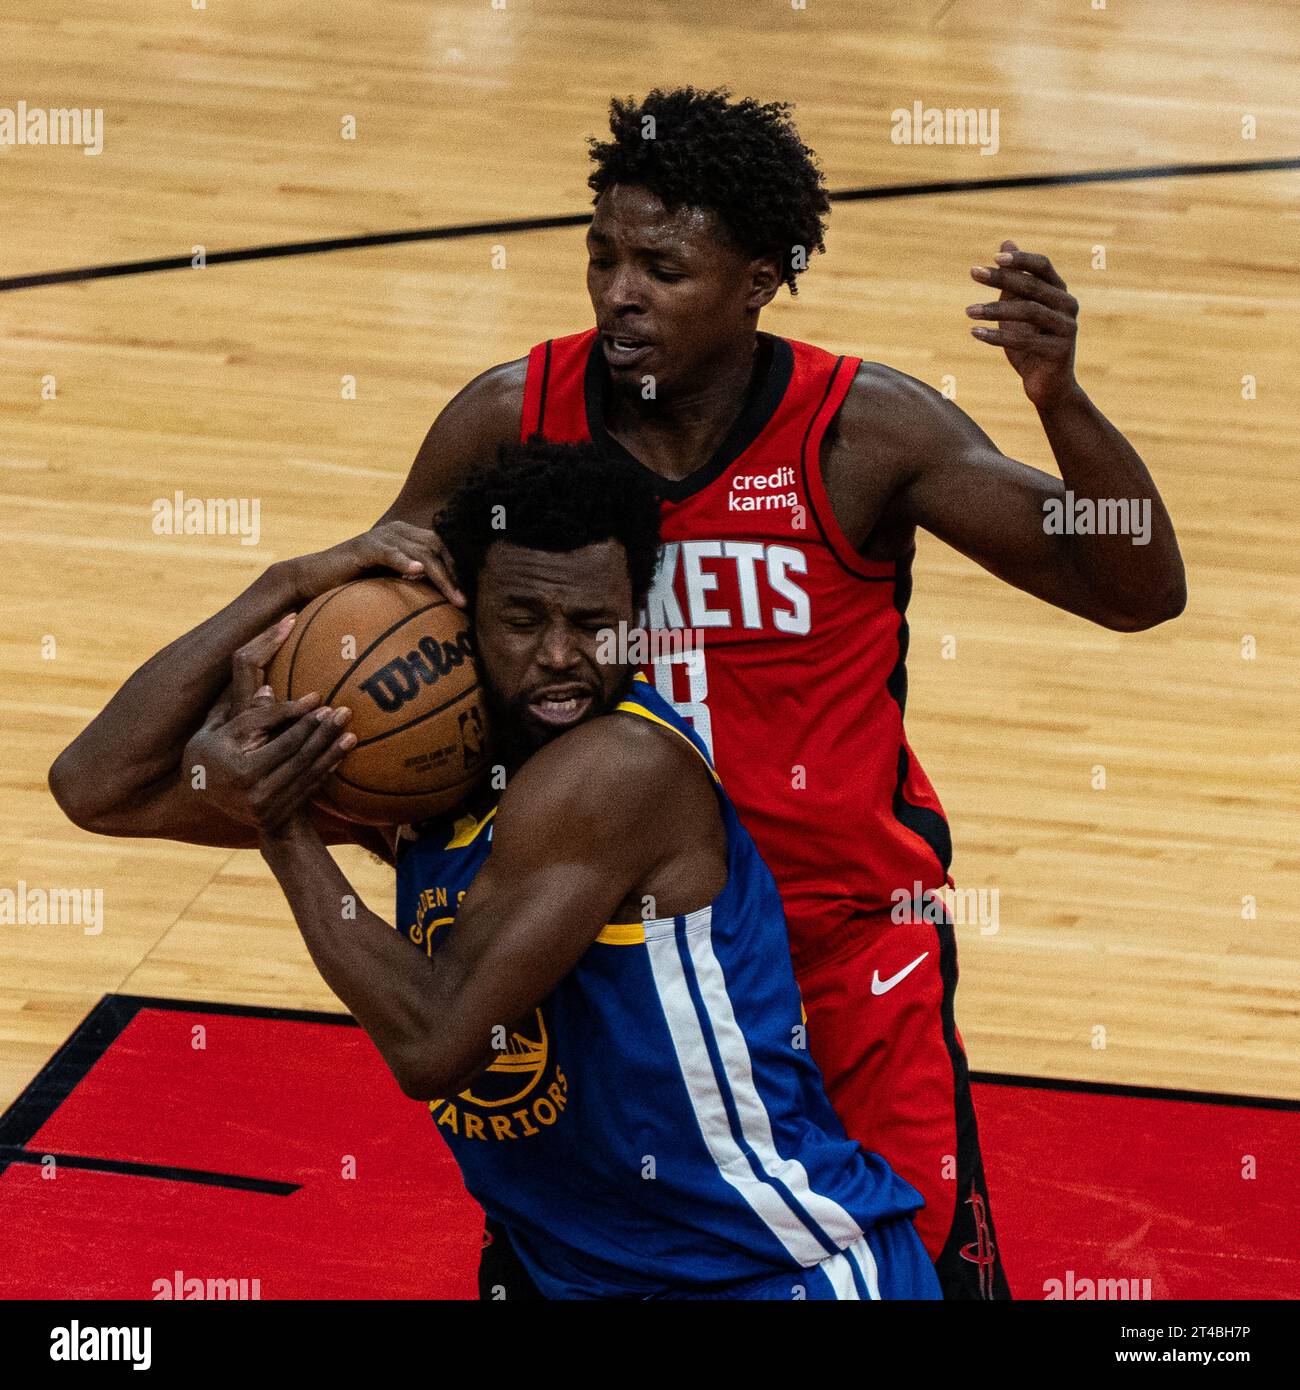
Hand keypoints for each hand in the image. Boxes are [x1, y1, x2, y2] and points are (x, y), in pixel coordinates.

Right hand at [182, 617, 355, 832]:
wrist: (198, 798)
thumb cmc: (208, 754)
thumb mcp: (218, 730)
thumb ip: (248, 714)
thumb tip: (270, 688)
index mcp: (241, 772)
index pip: (284, 743)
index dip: (305, 722)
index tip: (322, 702)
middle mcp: (255, 795)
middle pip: (301, 759)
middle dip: (325, 734)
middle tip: (345, 713)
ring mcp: (267, 810)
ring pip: (307, 776)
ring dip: (332, 754)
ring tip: (351, 734)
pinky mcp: (275, 818)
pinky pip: (306, 791)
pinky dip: (324, 772)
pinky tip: (339, 756)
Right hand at [287, 520, 463, 606]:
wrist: (314, 578)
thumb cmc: (353, 584)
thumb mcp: (389, 582)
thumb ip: (412, 583)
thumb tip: (443, 604)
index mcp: (407, 536)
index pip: (443, 547)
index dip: (458, 569)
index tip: (468, 595)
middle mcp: (398, 531)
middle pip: (438, 547)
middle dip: (455, 574)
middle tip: (464, 602)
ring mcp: (382, 537)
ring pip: (421, 552)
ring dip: (440, 576)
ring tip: (452, 597)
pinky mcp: (365, 547)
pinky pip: (390, 552)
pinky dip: (405, 561)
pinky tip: (417, 572)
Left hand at [967, 241, 1079, 408]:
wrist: (1048, 386)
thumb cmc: (1031, 346)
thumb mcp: (1018, 310)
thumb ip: (1013, 281)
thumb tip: (1005, 241)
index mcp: (1060, 292)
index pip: (1043, 266)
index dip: (1020, 259)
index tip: (994, 257)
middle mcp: (1068, 306)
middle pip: (1032, 286)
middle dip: (1001, 278)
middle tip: (973, 272)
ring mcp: (1066, 328)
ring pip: (1028, 312)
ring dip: (994, 309)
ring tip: (967, 311)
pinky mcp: (1059, 351)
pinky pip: (1024, 341)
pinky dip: (997, 337)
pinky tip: (975, 333)